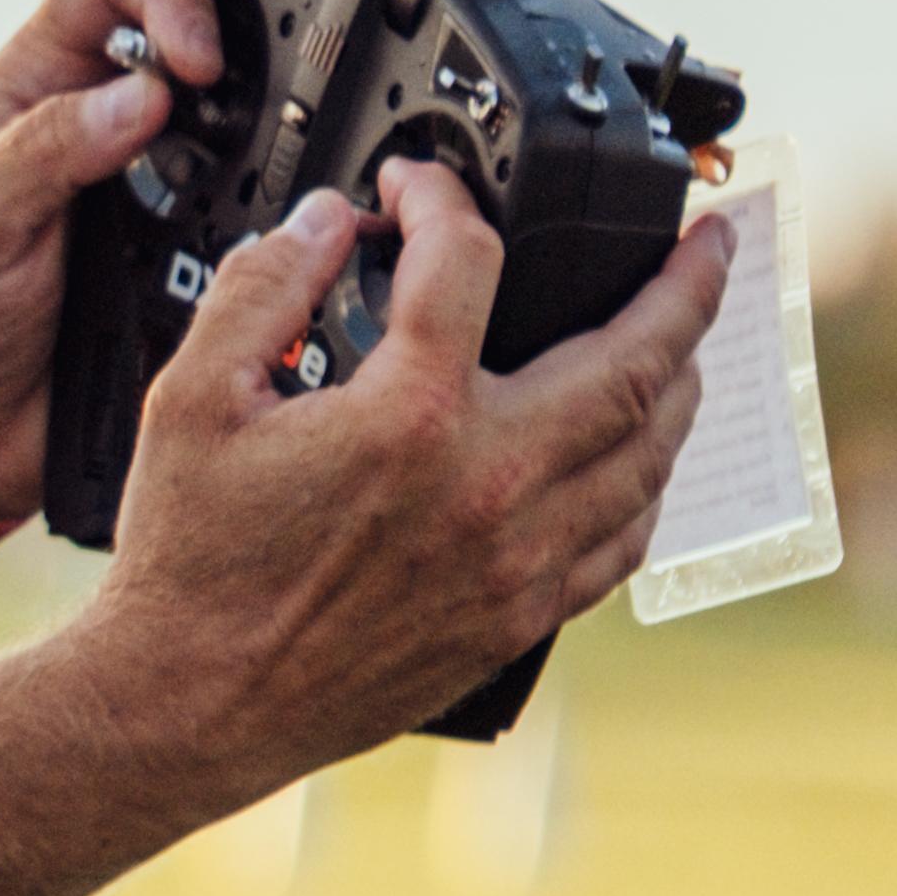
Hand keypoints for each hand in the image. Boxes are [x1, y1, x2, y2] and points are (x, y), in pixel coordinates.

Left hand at [0, 0, 401, 520]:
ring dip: (321, 40)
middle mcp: (109, 113)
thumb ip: (43, 156)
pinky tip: (368, 151)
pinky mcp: (198, 245)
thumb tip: (140, 96)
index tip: (198, 59)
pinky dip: (320, 162)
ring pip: (258, 87)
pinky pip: (271, 190)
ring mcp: (161, 176)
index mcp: (39, 82)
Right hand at [74, 157, 719, 785]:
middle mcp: (486, 484)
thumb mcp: (190, 402)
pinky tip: (641, 458)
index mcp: (407, 418)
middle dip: (688, 285)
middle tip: (709, 243)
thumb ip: (262, 291)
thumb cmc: (187, 567)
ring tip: (688, 338)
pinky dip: (647, 483)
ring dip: (684, 379)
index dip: (442, 200)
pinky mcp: (518, 618)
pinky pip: (623, 541)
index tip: (418, 190)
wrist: (189, 705)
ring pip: (650, 451)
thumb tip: (326, 224)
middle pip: (636, 358)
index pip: (467, 262)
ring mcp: (516, 559)